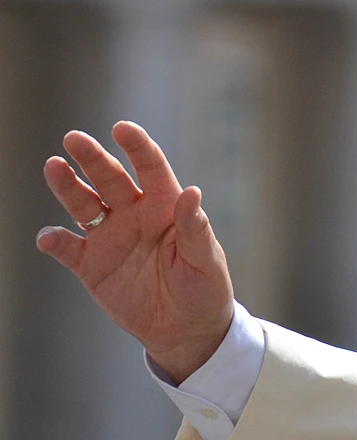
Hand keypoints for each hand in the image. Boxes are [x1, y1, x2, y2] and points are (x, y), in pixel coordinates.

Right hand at [37, 121, 233, 384]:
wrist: (186, 329)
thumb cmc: (204, 287)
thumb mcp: (206, 259)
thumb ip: (194, 227)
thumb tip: (192, 191)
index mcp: (166, 205)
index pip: (151, 167)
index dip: (137, 146)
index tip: (123, 128)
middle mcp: (135, 214)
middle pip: (111, 179)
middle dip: (93, 158)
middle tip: (74, 138)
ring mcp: (111, 237)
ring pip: (84, 204)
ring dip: (68, 187)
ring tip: (54, 167)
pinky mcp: (92, 266)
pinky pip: (69, 248)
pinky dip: (56, 241)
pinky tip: (49, 237)